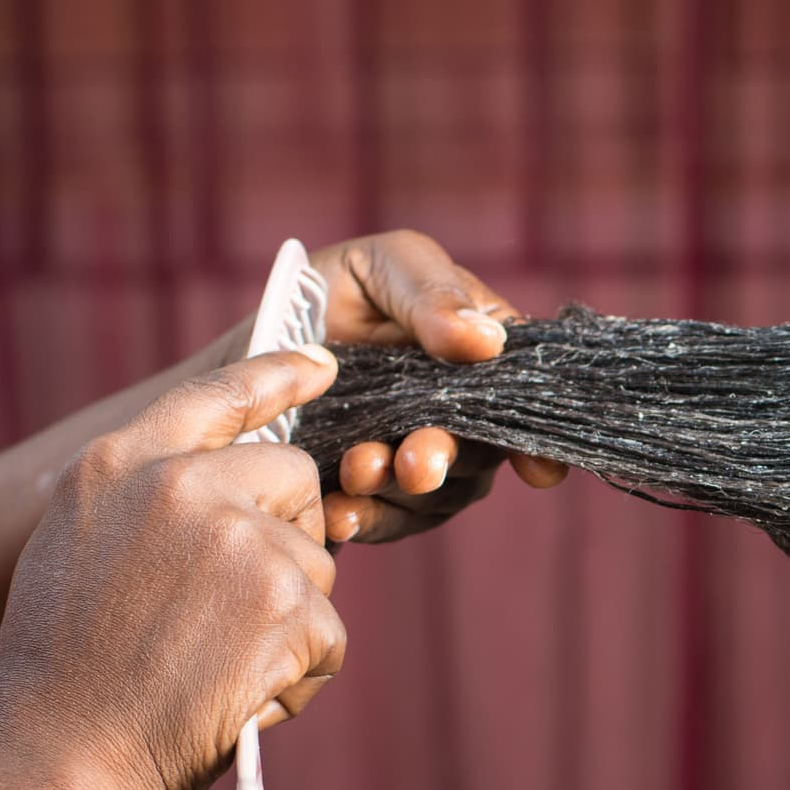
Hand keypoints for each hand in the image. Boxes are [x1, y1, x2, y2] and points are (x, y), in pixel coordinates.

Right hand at [0, 348, 346, 789]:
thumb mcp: (79, 549)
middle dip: (289, 535)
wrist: (64, 757)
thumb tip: (223, 485)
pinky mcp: (286, 600)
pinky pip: (329, 634)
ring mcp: (240, 539)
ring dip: (288, 623)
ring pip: (316, 565)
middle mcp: (180, 487)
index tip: (321, 365)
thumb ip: (147, 501)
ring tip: (215, 666)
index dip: (277, 375)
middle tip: (238, 607)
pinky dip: (298, 674)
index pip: (214, 397)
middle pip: (294, 478)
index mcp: (120, 466)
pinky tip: (239, 697)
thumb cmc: (68, 673)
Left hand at [302, 230, 566, 542]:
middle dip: (447, 460)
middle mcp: (468, 416)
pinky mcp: (384, 498)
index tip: (536, 468)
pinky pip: (390, 522)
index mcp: (488, 359)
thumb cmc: (334, 292)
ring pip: (439, 494)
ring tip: (356, 471)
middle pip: (481, 452)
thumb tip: (488, 342)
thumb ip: (433, 294)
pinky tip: (339, 512)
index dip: (537, 439)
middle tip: (415, 463)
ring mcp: (427, 459)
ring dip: (401, 491)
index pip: (528, 399)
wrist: (252, 352)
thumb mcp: (384, 267)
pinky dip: (367, 520)